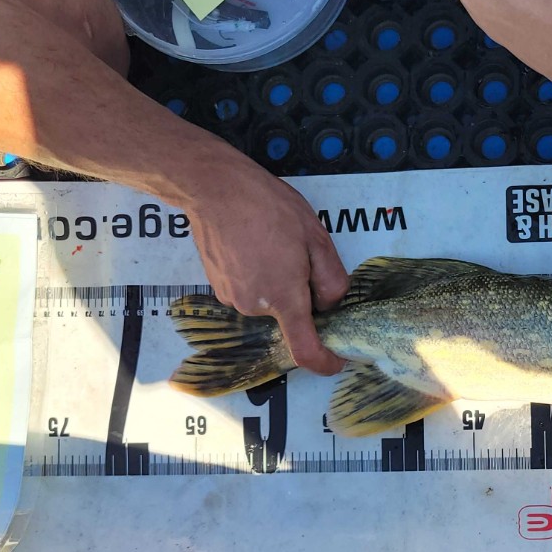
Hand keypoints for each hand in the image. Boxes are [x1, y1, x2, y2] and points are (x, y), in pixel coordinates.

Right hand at [178, 160, 348, 374]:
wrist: (215, 188)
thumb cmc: (269, 208)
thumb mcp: (316, 238)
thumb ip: (331, 280)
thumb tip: (330, 305)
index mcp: (284, 299)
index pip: (305, 351)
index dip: (324, 362)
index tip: (336, 361)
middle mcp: (255, 307)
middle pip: (289, 316)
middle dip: (301, 296)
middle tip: (300, 257)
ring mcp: (232, 299)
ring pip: (269, 302)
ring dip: (279, 284)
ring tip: (273, 245)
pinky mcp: (217, 288)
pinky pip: (250, 292)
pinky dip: (259, 278)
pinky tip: (254, 247)